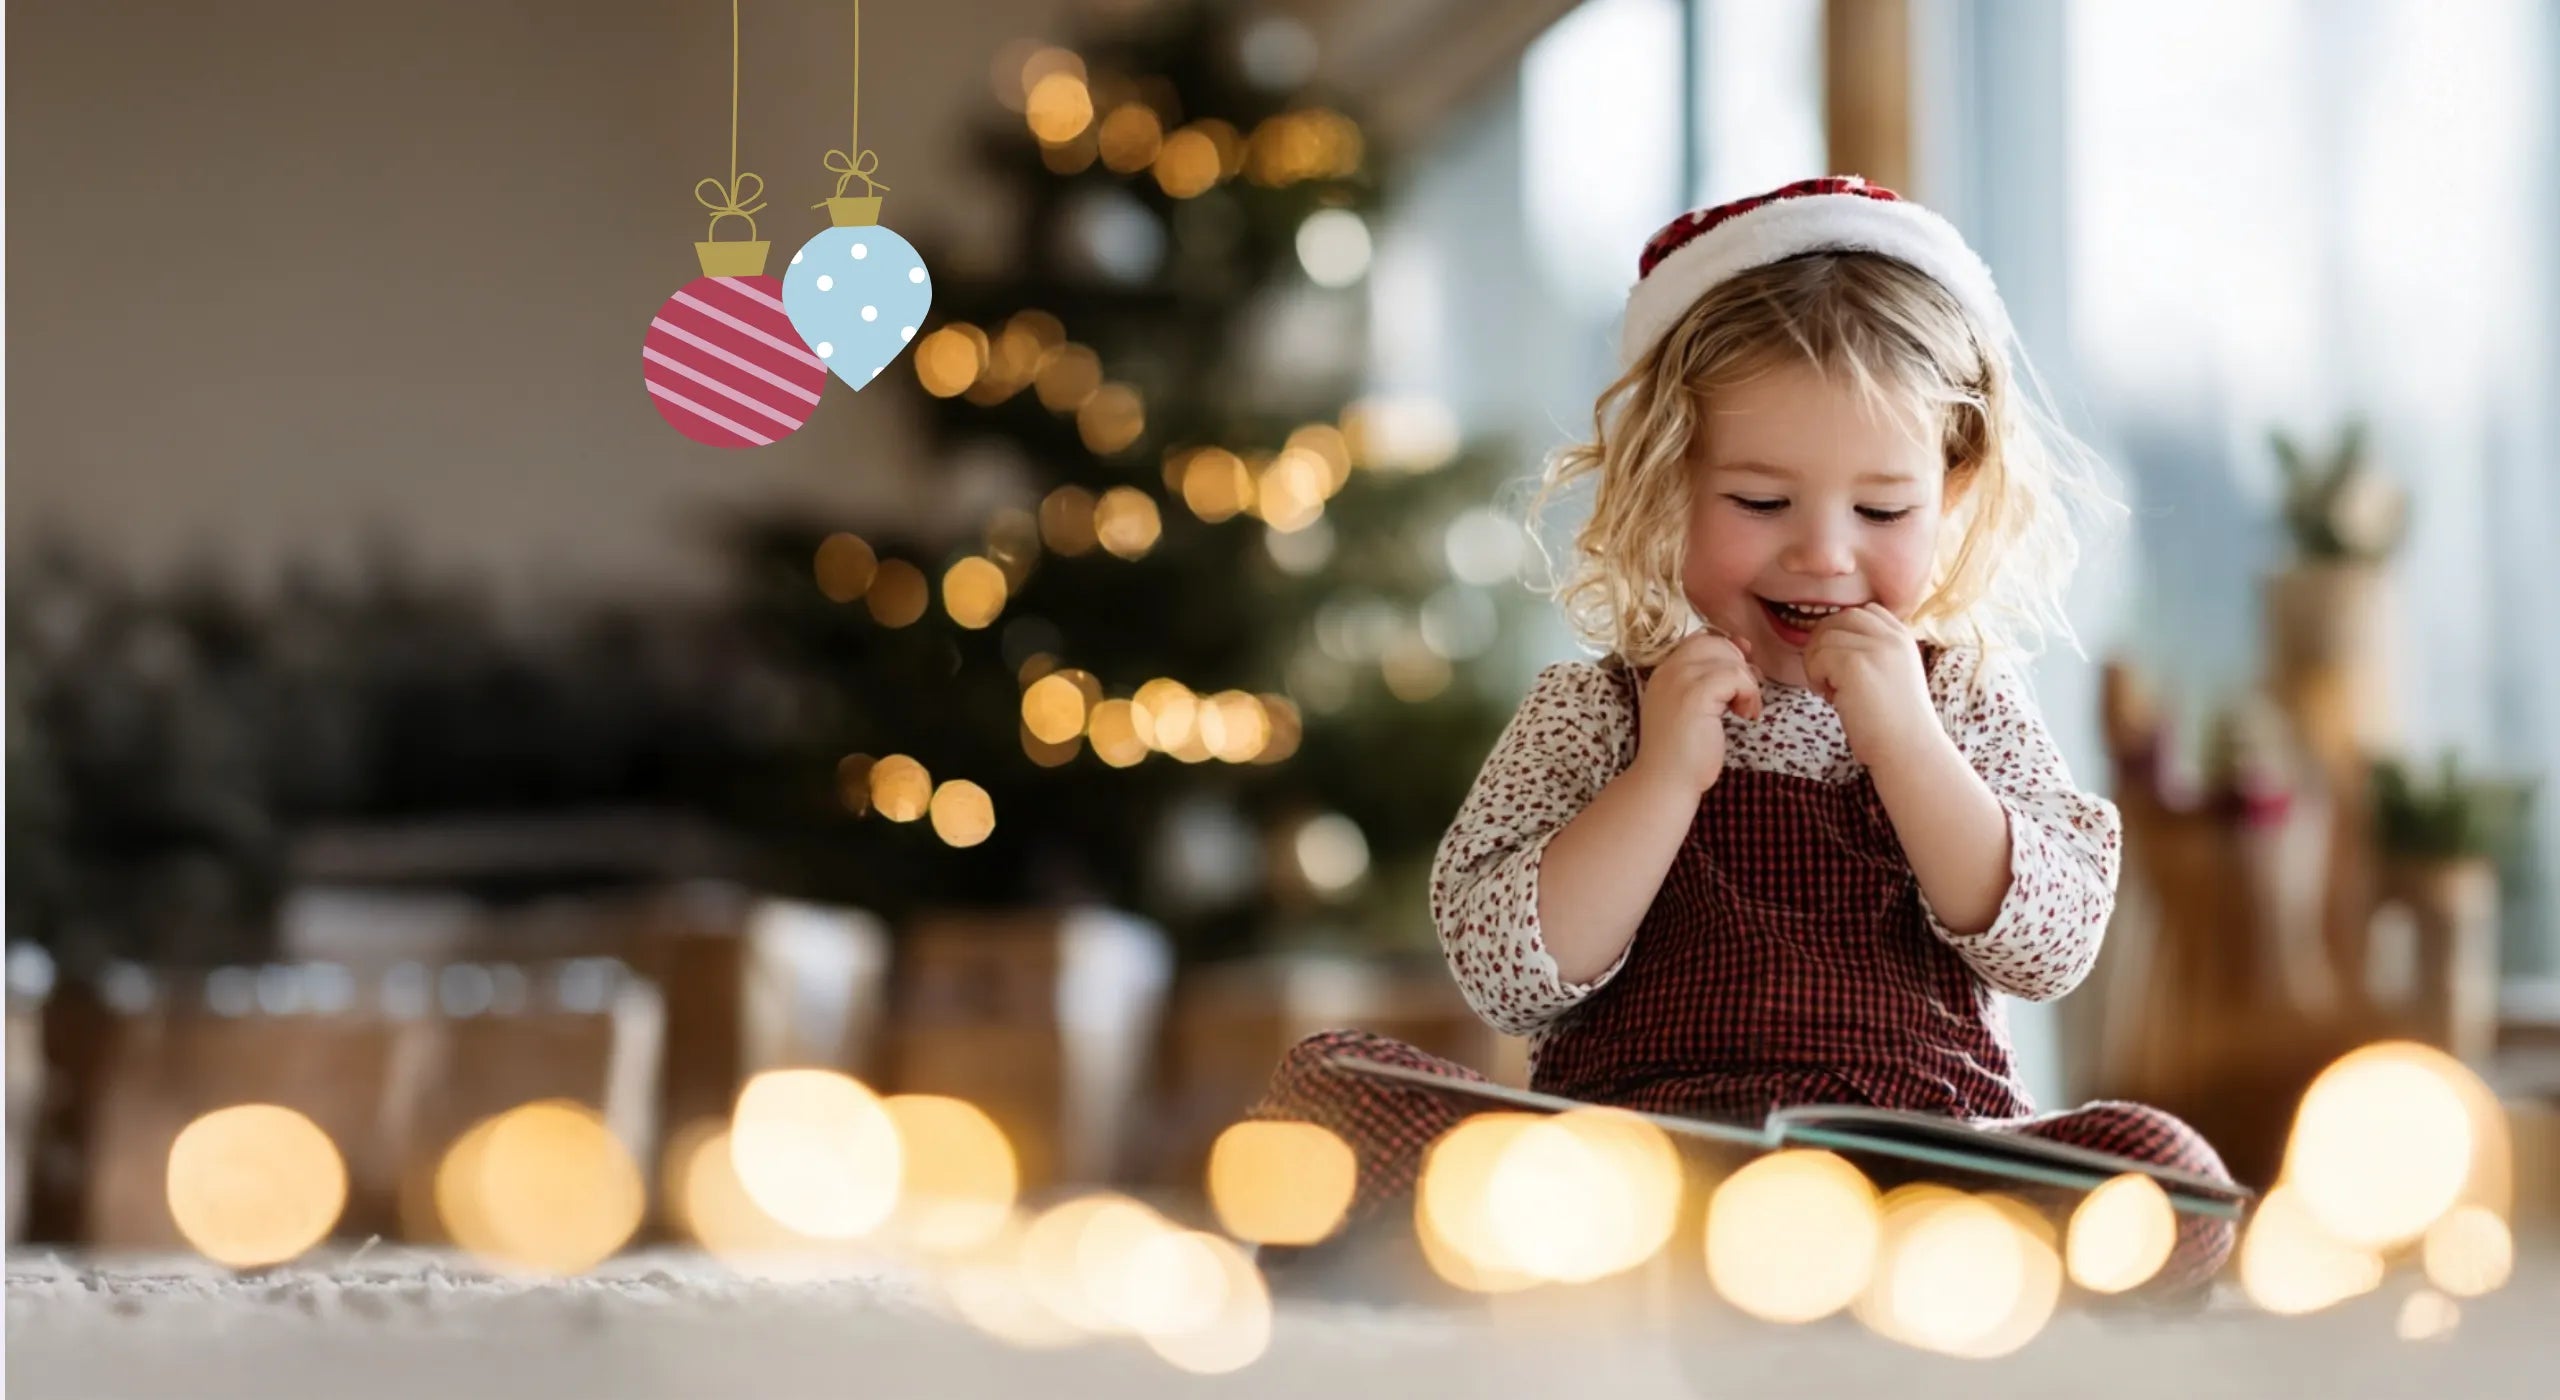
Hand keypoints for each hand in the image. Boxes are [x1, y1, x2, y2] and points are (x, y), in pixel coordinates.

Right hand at [1633, 631, 1762, 795]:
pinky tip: (1746, 715)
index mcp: (1664, 672)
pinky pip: (1736, 676)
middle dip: (1738, 666)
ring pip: (1729, 659)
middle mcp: (1668, 670)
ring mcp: (1680, 679)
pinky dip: (1749, 694)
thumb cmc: (1682, 752)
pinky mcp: (1696, 694)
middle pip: (1715, 643)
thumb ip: (1709, 681)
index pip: (1699, 641)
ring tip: (1744, 710)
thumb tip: (1742, 651)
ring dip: (1747, 683)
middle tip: (1742, 698)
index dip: (1725, 652)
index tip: (1739, 678)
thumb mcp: (1694, 708)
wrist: (1665, 781)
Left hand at [1801, 604, 1938, 772]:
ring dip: (1817, 664)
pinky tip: (1831, 698)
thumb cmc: (1893, 723)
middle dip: (1825, 644)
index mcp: (1902, 637)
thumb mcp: (1890, 675)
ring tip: (1832, 691)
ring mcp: (1876, 646)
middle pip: (1840, 618)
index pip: (1864, 612)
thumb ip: (1870, 653)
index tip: (1841, 664)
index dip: (1843, 632)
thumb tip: (1825, 641)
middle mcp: (1892, 636)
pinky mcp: (1856, 662)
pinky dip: (1816, 677)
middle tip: (1829, 678)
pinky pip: (1818, 656)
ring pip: (1824, 636)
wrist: (1908, 750)